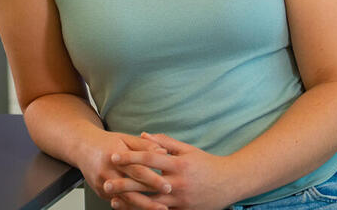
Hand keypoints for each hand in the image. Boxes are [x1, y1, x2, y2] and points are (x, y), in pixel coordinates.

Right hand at [74, 130, 171, 207]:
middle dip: (149, 200)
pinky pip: (118, 202)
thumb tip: (164, 151)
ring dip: (142, 207)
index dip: (152, 179)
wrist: (82, 147)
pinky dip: (132, 207)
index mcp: (115, 155)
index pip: (136, 170)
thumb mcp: (125, 138)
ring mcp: (102, 183)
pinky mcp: (100, 192)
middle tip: (166, 205)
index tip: (168, 186)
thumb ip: (144, 145)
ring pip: (124, 200)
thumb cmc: (107, 142)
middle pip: (130, 189)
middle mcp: (107, 171)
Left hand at [107, 132, 238, 209]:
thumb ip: (165, 142)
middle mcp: (178, 183)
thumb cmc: (206, 163)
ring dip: (131, 203)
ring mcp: (180, 200)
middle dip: (124, 184)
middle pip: (146, 183)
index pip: (149, 158)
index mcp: (178, 164)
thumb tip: (142, 135)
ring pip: (151, 202)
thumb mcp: (187, 149)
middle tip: (106, 183)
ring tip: (113, 201)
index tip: (114, 157)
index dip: (131, 157)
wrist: (230, 183)